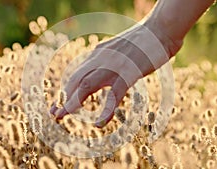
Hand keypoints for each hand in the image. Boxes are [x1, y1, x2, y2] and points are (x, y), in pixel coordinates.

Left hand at [50, 23, 174, 127]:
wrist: (161, 29)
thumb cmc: (144, 41)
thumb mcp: (119, 49)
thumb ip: (109, 59)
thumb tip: (104, 71)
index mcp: (98, 54)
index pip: (77, 74)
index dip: (67, 90)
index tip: (59, 103)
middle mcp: (100, 58)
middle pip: (75, 80)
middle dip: (63, 98)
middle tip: (55, 114)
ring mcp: (113, 65)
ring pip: (86, 85)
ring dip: (73, 102)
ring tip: (63, 116)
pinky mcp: (128, 73)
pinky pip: (114, 95)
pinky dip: (106, 111)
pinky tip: (100, 123)